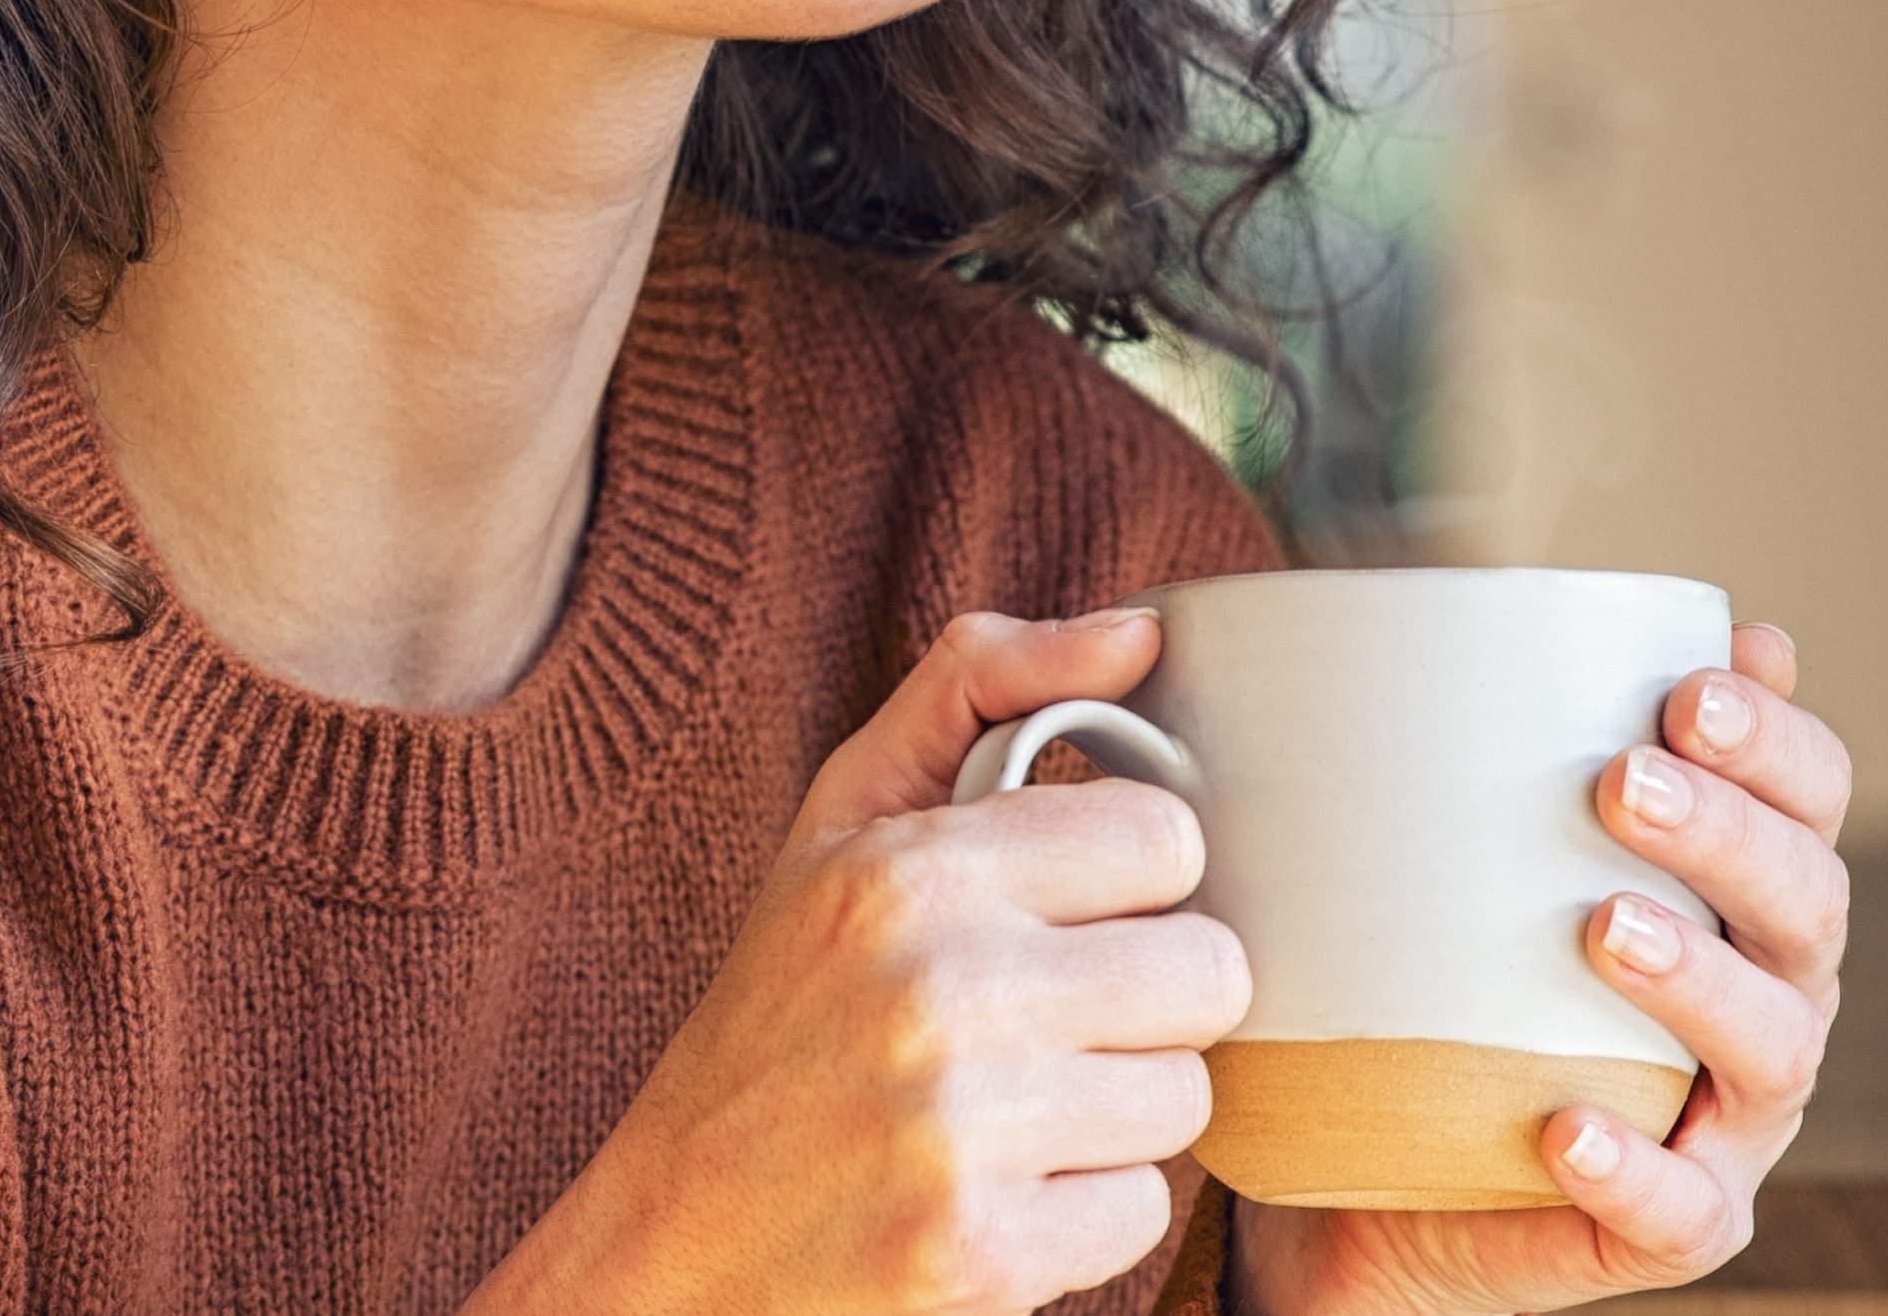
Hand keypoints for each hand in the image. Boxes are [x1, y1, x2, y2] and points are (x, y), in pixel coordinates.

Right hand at [471, 609, 1250, 1315]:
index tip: (1064, 913)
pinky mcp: (988, 1254)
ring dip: (1117, 1110)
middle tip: (1051, 1020)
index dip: (1128, 882)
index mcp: (910, 871)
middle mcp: (941, 991)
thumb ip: (977, 690)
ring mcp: (966, 1131)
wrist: (679, 1235)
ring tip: (1017, 1108)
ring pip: (1185, 1097)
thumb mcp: (840, 825)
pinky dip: (1084, 1212)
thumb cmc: (778, 1015)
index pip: (1166, 838)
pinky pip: (1144, 1211)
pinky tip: (998, 1189)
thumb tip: (1143, 633)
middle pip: (1208, 971)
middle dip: (1144, 1000)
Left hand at [1232, 624, 1856, 1314]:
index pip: (1810, 797)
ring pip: (1774, 1049)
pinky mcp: (1675, 1227)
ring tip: (1606, 927)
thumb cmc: (1424, 984)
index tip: (1689, 687)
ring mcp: (1727, 1119)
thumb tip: (1461, 576)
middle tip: (1622, 783)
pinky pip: (1684, 1212)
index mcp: (1740, 891)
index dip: (1775, 741)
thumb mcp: (1447, 847)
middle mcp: (1763, 997)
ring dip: (1701, 981)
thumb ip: (1490, 727)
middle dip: (1731, 834)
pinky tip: (1565, 1127)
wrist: (1358, 1181)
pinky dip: (1636, 1170)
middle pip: (1808, 906)